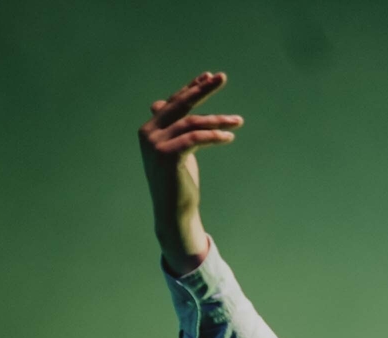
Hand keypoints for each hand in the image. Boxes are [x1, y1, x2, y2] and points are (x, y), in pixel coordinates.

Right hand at [138, 71, 243, 274]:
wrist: (174, 212)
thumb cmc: (178, 182)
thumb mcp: (176, 150)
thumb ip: (173, 127)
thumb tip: (162, 103)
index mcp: (150, 129)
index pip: (174, 103)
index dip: (192, 88)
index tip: (209, 76)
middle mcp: (148, 133)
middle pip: (180, 105)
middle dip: (202, 89)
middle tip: (222, 77)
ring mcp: (155, 144)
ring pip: (192, 123)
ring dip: (218, 120)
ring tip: (238, 121)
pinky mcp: (167, 156)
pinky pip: (196, 138)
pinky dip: (214, 135)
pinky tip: (229, 137)